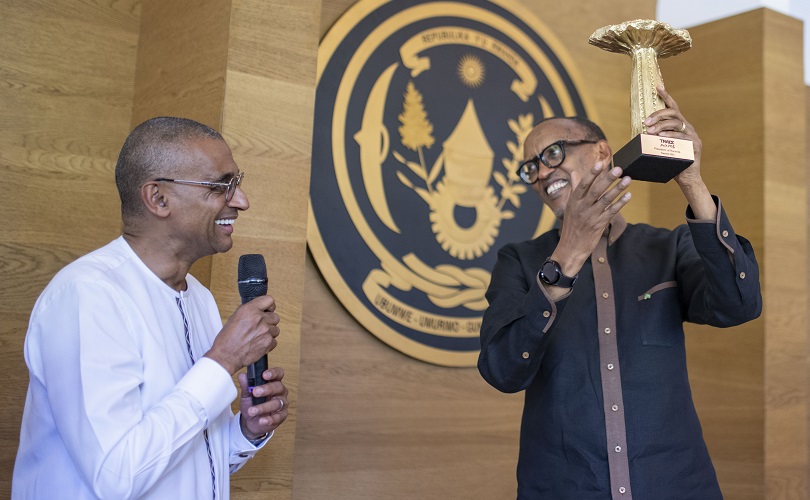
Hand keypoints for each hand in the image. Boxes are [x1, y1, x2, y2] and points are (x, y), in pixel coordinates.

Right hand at [204, 295, 279, 374]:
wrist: (226, 355)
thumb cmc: (227, 338)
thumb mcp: (234, 317)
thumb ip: (248, 311)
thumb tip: (257, 309)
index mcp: (250, 310)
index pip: (269, 300)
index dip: (269, 306)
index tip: (268, 309)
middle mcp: (259, 319)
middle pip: (275, 316)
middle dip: (269, 321)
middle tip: (260, 326)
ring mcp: (265, 331)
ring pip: (276, 329)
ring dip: (269, 332)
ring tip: (257, 336)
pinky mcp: (268, 343)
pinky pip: (274, 340)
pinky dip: (268, 342)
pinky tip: (258, 343)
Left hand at [238, 368, 288, 439]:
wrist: (251, 420)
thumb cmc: (252, 404)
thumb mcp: (246, 394)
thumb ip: (246, 385)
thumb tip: (242, 375)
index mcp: (273, 382)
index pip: (278, 373)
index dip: (273, 373)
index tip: (264, 375)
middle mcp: (280, 392)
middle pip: (278, 387)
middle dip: (267, 389)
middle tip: (255, 392)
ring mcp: (282, 404)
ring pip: (277, 403)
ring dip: (263, 407)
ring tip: (252, 411)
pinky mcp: (282, 416)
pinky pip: (278, 417)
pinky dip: (269, 420)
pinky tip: (262, 421)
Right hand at [553, 160, 630, 275]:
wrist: (571, 248)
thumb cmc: (571, 225)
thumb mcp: (570, 206)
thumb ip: (575, 188)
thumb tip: (575, 173)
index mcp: (574, 201)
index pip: (583, 184)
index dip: (592, 173)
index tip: (600, 163)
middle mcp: (582, 207)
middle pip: (596, 190)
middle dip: (607, 179)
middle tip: (618, 169)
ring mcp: (591, 216)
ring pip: (605, 200)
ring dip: (617, 189)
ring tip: (627, 179)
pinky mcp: (599, 224)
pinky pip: (611, 211)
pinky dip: (620, 203)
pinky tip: (628, 195)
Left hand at [643, 85, 702, 188]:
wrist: (686, 178)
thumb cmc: (671, 162)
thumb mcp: (662, 148)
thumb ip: (656, 138)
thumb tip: (641, 133)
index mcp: (681, 126)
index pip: (673, 108)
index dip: (666, 96)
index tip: (658, 87)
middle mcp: (688, 128)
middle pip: (674, 114)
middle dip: (659, 115)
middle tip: (646, 122)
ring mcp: (693, 136)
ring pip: (677, 125)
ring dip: (662, 126)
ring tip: (650, 131)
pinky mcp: (695, 145)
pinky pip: (682, 137)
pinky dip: (671, 136)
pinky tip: (662, 137)